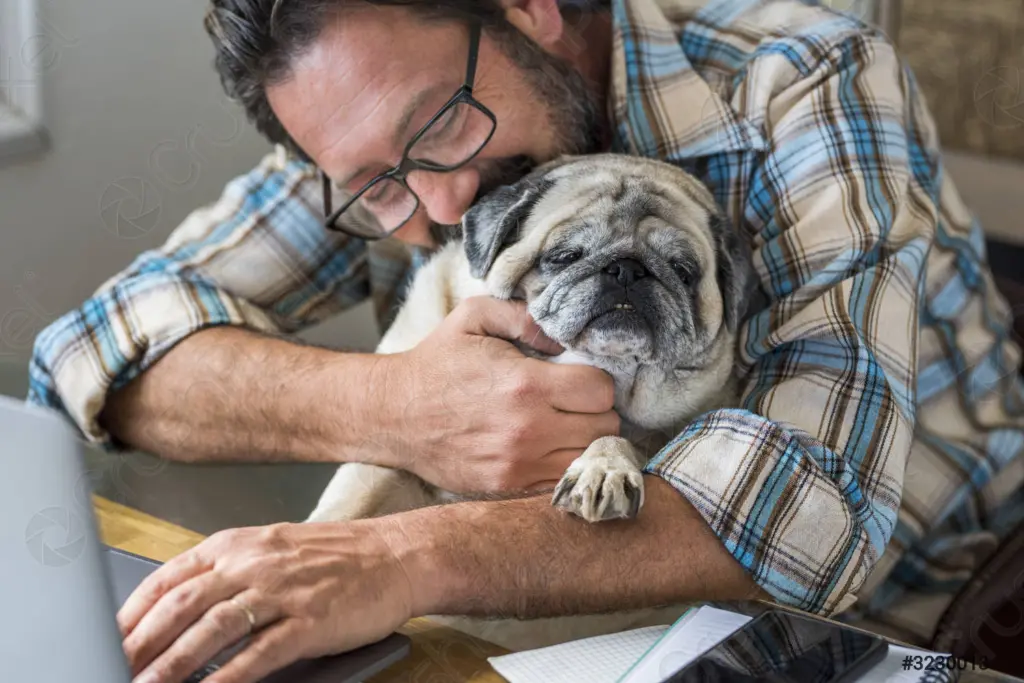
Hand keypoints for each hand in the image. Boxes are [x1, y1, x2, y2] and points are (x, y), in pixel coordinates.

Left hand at [117, 520, 413, 682]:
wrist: (396, 555)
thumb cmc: (336, 556)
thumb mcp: (273, 551)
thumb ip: (227, 573)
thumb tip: (177, 611)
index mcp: (238, 544)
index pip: (169, 578)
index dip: (132, 613)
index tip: (107, 640)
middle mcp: (254, 563)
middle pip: (181, 605)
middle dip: (139, 645)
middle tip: (113, 669)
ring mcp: (282, 591)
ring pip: (211, 629)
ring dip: (171, 665)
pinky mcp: (309, 621)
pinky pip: (257, 654)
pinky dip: (226, 677)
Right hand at [373, 296, 619, 493]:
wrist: (392, 414)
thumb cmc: (436, 363)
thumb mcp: (474, 317)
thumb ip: (525, 317)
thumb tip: (563, 337)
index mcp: (526, 385)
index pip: (601, 391)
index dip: (596, 382)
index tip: (580, 378)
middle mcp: (528, 430)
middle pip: (604, 428)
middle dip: (595, 412)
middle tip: (575, 403)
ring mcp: (519, 464)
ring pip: (588, 459)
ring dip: (584, 442)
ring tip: (566, 426)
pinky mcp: (508, 486)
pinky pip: (561, 482)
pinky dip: (563, 465)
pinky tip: (548, 448)